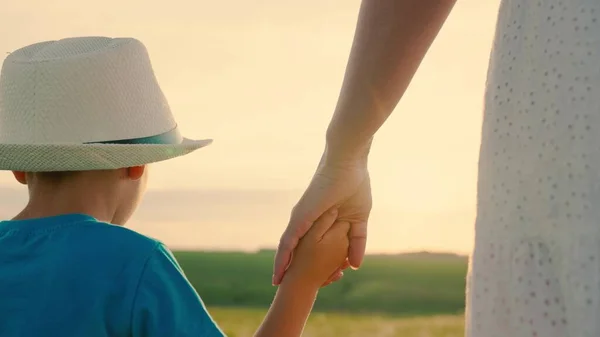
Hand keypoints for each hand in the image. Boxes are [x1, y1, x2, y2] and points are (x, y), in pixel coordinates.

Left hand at [273, 152, 371, 284]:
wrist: (349, 163)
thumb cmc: (355, 185)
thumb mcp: (359, 221)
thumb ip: (357, 242)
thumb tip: (355, 265)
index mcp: (319, 220)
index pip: (313, 246)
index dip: (313, 262)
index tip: (313, 278)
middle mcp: (306, 221)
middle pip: (298, 249)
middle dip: (295, 268)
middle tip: (291, 286)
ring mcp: (300, 219)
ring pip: (288, 249)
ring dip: (284, 267)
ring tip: (278, 284)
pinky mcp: (299, 218)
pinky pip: (286, 243)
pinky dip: (281, 260)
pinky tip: (278, 274)